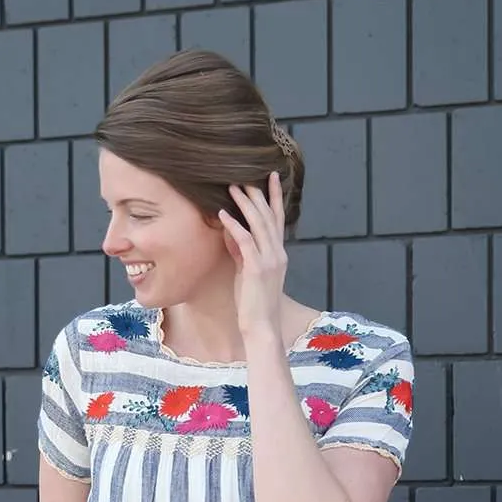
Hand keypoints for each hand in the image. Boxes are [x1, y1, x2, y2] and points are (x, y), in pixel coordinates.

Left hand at [220, 172, 287, 337]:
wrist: (261, 327)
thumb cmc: (253, 303)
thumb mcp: (247, 271)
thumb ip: (242, 250)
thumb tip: (231, 230)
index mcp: (278, 253)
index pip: (278, 218)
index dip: (275, 196)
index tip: (271, 176)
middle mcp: (278, 253)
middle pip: (269, 215)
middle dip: (258, 193)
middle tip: (245, 174)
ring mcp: (269, 260)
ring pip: (259, 224)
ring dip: (245, 204)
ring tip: (233, 187)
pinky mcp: (257, 269)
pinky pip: (245, 241)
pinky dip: (234, 226)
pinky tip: (223, 214)